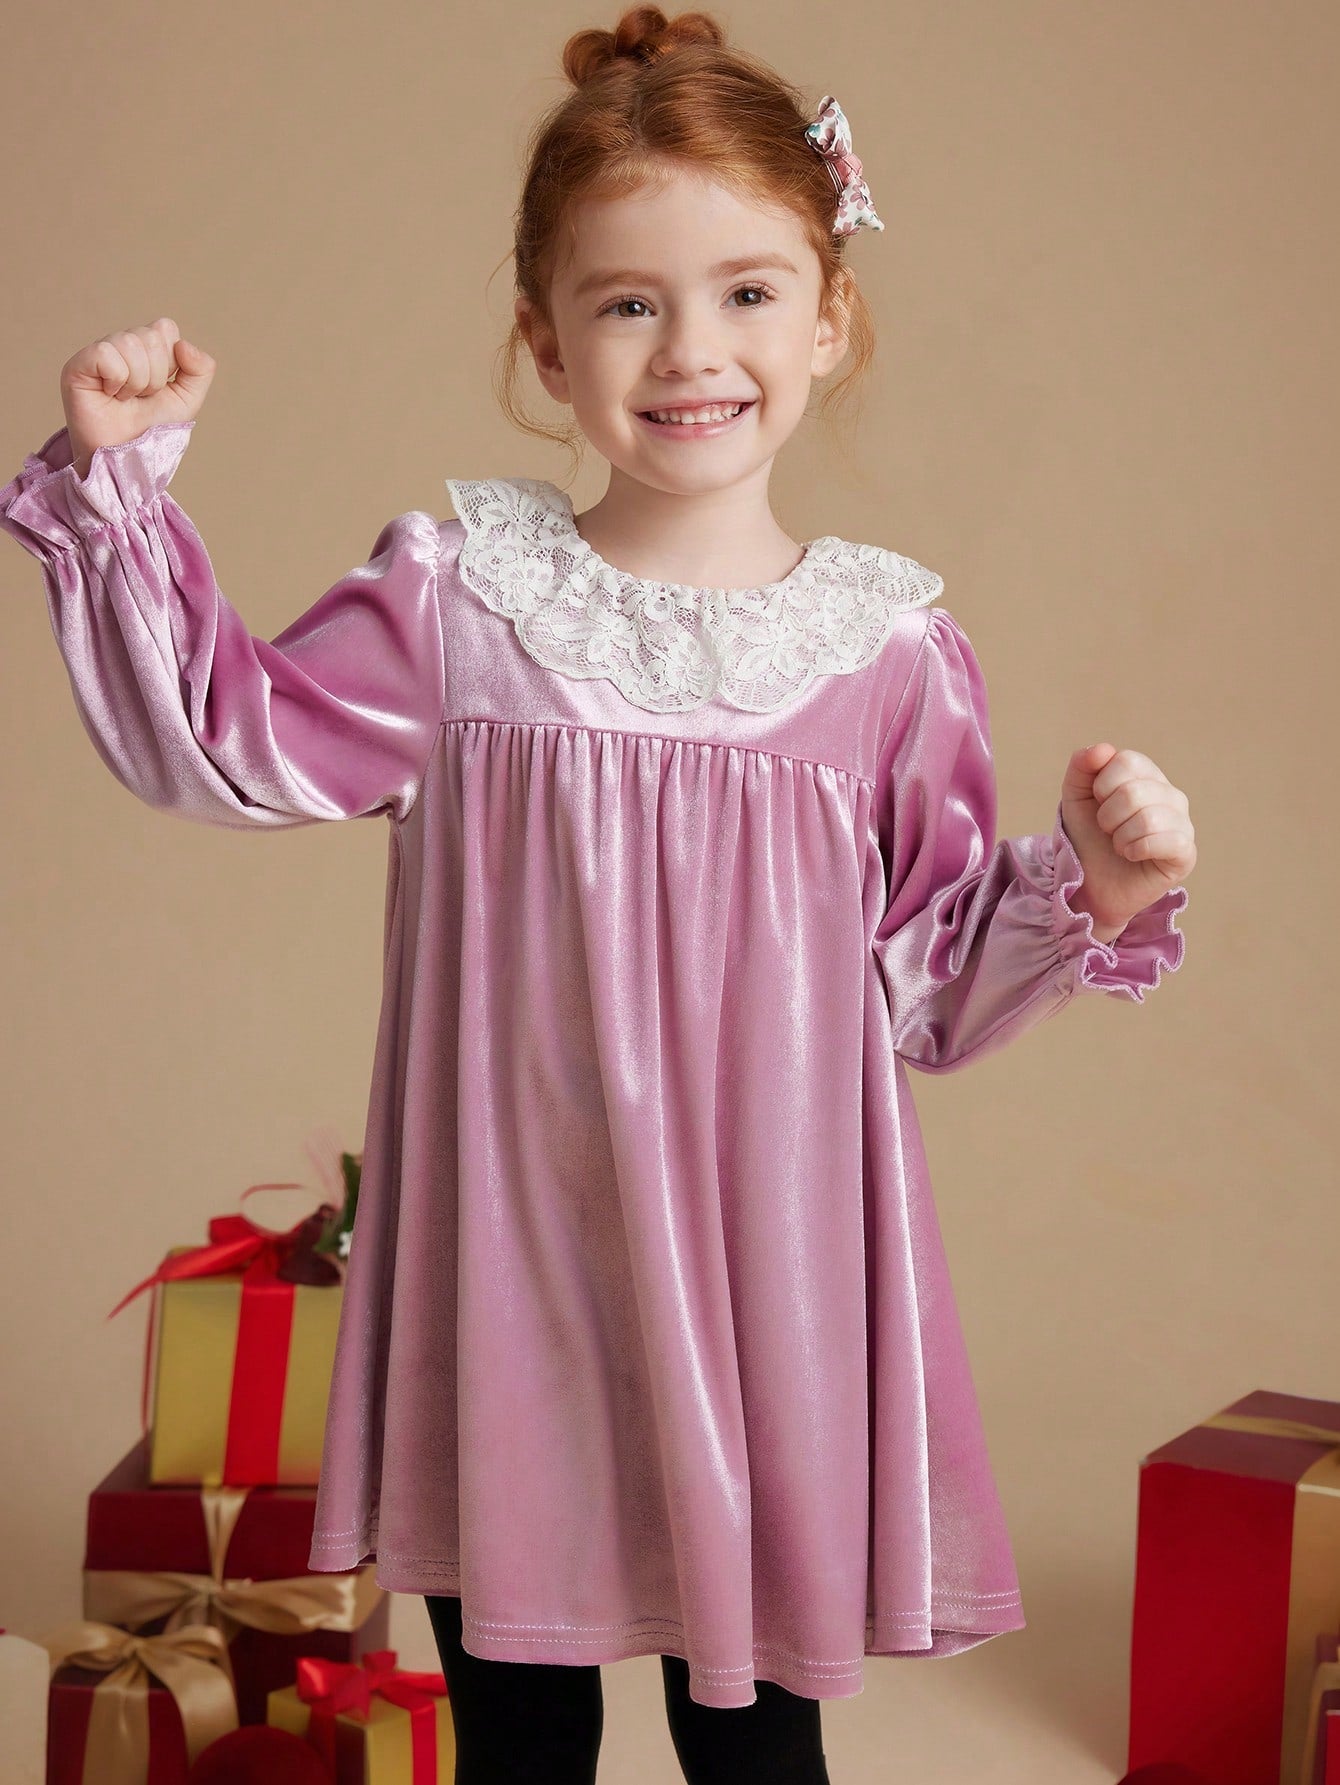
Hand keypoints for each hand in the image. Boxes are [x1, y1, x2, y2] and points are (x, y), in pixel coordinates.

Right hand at [60, 317, 214, 478]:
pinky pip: (107, 353)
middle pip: (150, 336)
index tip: (159, 388)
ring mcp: (98, 353)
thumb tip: (183, 344)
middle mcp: (120, 346)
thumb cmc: (152, 431)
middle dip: (156, 376)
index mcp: (145, 349)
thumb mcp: (188, 400)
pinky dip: (117, 379)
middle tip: (141, 398)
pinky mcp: (78, 365)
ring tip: (126, 399)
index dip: (170, 361)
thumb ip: (201, 370)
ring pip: (130, 342)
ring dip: (137, 381)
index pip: (165, 328)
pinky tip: (110, 396)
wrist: (129, 458)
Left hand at [1059, 743, 1195, 935]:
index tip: (1098, 804)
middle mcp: (1170, 795)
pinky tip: (1133, 856)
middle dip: (1107, 816)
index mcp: (1147, 776)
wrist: (1089, 884)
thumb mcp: (1075, 797)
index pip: (1126, 760)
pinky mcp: (1186, 853)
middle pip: (1134, 791)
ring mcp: (1182, 823)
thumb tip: (1103, 749)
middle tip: (1107, 830)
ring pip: (1148, 817)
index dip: (1101, 785)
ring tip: (1119, 845)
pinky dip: (1137, 850)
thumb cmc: (1087, 838)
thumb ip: (1082, 766)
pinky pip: (1168, 841)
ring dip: (1120, 836)